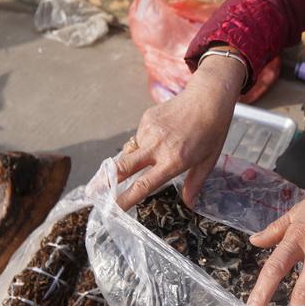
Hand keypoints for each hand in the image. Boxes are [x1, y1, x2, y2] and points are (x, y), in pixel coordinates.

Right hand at [115, 55, 244, 209]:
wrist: (208, 97)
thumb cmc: (212, 131)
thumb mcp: (208, 161)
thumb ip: (195, 184)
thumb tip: (188, 204)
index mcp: (173, 161)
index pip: (144, 185)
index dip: (125, 198)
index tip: (112, 209)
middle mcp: (157, 146)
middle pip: (123, 167)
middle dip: (104, 181)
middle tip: (92, 193)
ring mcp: (148, 130)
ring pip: (132, 152)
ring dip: (134, 159)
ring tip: (159, 152)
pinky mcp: (146, 119)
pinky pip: (139, 137)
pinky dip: (145, 143)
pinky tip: (163, 136)